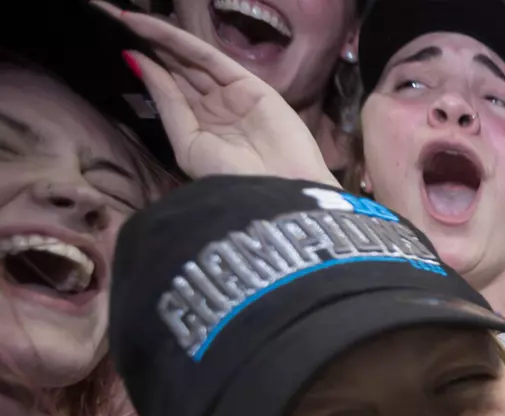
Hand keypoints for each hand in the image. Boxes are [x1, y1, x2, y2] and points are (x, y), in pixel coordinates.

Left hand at [93, 2, 334, 184]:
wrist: (277, 193)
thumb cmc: (231, 179)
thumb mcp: (187, 142)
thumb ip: (166, 101)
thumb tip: (136, 60)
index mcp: (200, 126)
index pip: (168, 87)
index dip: (144, 65)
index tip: (113, 43)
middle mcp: (215, 106)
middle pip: (177, 68)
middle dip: (148, 45)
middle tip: (112, 18)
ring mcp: (233, 93)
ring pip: (190, 58)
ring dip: (159, 37)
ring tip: (124, 17)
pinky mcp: (249, 83)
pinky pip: (208, 57)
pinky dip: (180, 40)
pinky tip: (151, 27)